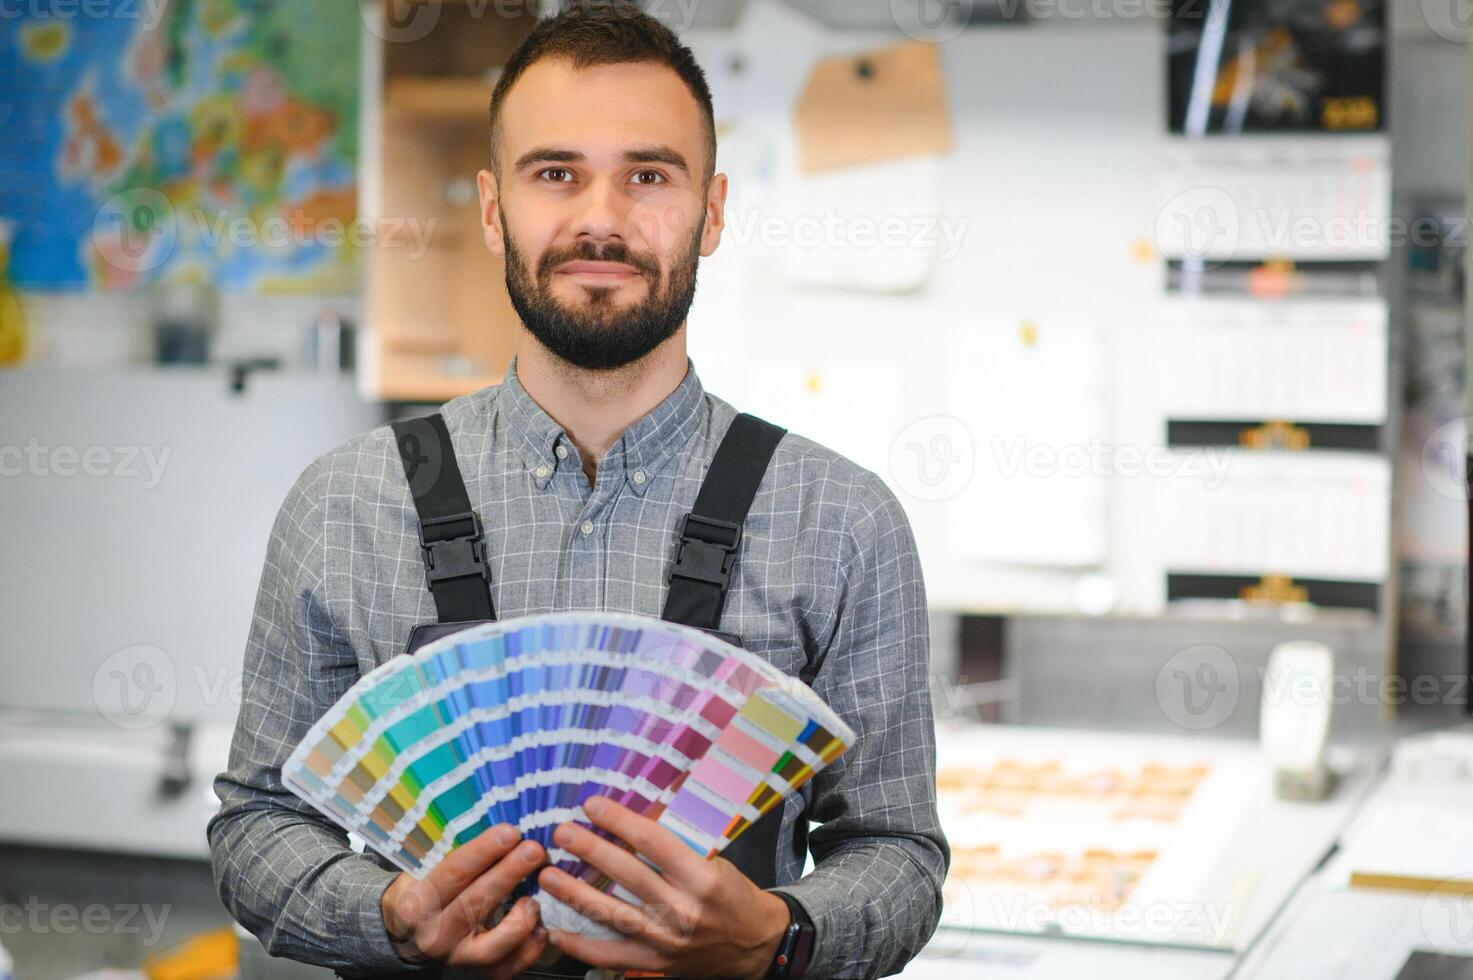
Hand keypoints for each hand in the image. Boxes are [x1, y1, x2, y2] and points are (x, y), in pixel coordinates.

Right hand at [381, 823, 550, 976]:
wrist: (412, 935)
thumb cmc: (431, 891)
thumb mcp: (429, 869)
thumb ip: (463, 855)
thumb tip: (507, 829)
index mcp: (418, 903)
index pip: (453, 873)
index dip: (483, 851)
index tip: (510, 832)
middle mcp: (434, 935)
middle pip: (474, 903)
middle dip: (508, 874)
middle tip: (534, 850)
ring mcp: (457, 959)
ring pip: (491, 947)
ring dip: (519, 920)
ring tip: (535, 898)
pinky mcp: (478, 974)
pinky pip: (507, 968)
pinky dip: (528, 950)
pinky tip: (541, 928)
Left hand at [537, 797, 789, 978]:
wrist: (755, 944)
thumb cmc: (733, 896)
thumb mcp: (714, 862)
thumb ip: (674, 848)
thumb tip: (628, 822)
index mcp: (701, 876)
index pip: (652, 841)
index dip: (619, 821)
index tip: (592, 805)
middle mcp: (683, 908)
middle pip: (627, 874)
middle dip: (590, 850)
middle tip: (561, 833)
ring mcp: (667, 939)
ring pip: (612, 914)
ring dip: (575, 895)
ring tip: (548, 877)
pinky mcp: (655, 962)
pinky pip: (610, 955)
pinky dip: (580, 944)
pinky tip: (556, 928)